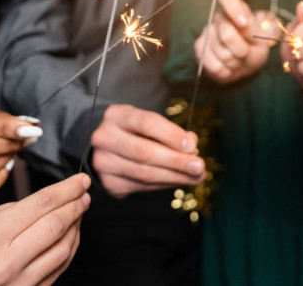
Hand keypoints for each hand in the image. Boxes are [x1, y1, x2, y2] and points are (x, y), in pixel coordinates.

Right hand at [0, 174, 90, 285]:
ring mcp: (17, 283)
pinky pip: (59, 268)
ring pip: (64, 249)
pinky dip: (69, 248)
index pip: (42, 205)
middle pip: (56, 226)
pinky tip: (70, 234)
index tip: (82, 180)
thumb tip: (60, 198)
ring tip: (78, 212)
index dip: (68, 189)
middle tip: (84, 193)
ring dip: (76, 227)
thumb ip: (22, 210)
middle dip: (75, 206)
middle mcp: (5, 262)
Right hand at [91, 105, 205, 197]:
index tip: (192, 146)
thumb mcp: (150, 123)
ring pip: (144, 173)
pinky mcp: (108, 183)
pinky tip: (178, 181)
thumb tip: (191, 146)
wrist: (108, 148)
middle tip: (199, 167)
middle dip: (176, 161)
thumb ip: (170, 132)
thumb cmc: (136, 132)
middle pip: (144, 152)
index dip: (171, 135)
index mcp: (116, 115)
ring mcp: (103, 162)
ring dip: (174, 177)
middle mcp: (104, 137)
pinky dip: (163, 185)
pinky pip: (141, 187)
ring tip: (196, 177)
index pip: (147, 123)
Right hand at [195, 0, 270, 83]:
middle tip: (244, 53)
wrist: (244, 66)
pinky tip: (227, 67)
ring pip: (222, 54)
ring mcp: (206, 33)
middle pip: (227, 35)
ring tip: (236, 60)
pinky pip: (213, 66)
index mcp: (235, 10)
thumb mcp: (260, 40)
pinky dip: (225, 72)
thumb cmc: (253, 49)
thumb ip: (251, 30)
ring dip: (234, 63)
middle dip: (241, 51)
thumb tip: (242, 21)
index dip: (233, 9)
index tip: (244, 24)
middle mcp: (218, 18)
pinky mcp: (199, 50)